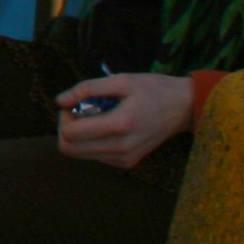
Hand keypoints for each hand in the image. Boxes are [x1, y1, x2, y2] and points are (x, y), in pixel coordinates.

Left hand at [54, 73, 194, 168]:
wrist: (183, 108)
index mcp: (119, 125)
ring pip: (79, 154)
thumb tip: (60, 101)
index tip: (75, 104)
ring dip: (79, 136)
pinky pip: (94, 156)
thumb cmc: (153, 89)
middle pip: (69, 149)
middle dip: (67, 128)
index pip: (70, 135)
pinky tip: (106, 127)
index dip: (64, 118)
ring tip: (96, 117)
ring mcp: (124, 159)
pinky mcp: (127, 163)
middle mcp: (121, 148)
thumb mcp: (121, 80)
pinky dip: (91, 142)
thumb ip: (87, 88)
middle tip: (80, 111)